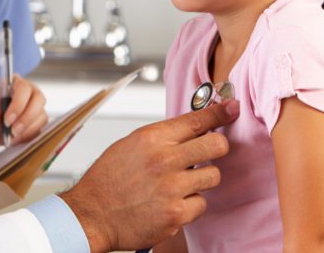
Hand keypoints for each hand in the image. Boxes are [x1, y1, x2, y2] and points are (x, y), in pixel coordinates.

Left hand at [0, 75, 47, 159]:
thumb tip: (0, 121)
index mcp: (13, 83)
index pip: (23, 88)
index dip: (18, 104)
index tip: (7, 120)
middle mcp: (29, 91)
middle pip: (39, 100)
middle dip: (26, 118)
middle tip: (12, 131)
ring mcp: (36, 106)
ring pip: (41, 117)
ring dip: (27, 130)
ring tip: (10, 136)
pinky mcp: (38, 121)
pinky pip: (40, 129)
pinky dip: (28, 136)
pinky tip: (14, 138)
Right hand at [60, 100, 238, 251]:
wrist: (92, 215)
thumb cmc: (107, 180)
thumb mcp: (129, 145)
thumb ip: (161, 138)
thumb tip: (192, 128)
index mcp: (151, 138)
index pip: (196, 119)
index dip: (220, 112)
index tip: (231, 109)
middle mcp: (164, 160)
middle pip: (217, 145)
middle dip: (217, 147)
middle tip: (209, 152)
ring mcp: (172, 188)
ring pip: (213, 176)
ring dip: (201, 180)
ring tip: (179, 184)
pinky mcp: (176, 214)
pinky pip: (201, 204)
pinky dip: (190, 204)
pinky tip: (171, 203)